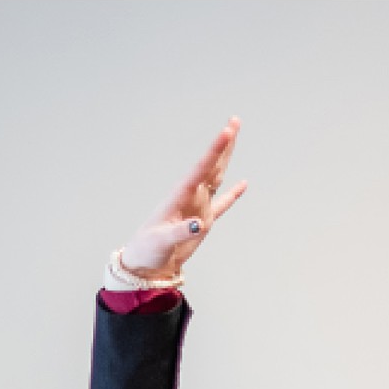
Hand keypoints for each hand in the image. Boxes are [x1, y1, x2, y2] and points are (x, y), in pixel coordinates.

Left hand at [119, 115, 247, 279]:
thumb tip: (200, 224)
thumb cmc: (147, 250)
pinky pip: (221, 205)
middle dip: (223, 145)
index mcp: (179, 197)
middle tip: (234, 122)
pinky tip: (242, 184)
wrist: (145, 266)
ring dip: (225, 158)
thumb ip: (181, 232)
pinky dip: (232, 195)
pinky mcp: (202, 223)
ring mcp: (197, 208)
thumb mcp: (161, 242)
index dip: (214, 151)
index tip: (227, 131)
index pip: (200, 170)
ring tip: (234, 137)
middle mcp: (190, 198)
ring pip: (216, 178)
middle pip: (210, 167)